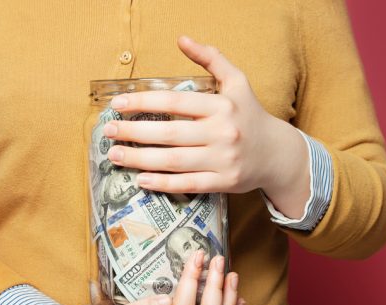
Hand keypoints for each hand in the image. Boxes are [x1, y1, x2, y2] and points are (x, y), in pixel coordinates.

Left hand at [103, 35, 310, 218]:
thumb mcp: (237, 82)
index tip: (117, 105)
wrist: (277, 153)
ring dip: (140, 159)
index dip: (143, 103)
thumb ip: (211, 59)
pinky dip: (163, 184)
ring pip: (174, 161)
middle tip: (108, 132)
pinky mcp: (224, 183)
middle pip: (170, 134)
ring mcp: (223, 160)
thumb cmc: (250, 115)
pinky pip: (188, 184)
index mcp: (222, 105)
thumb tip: (182, 39)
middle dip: (134, 132)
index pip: (175, 102)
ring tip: (115, 155)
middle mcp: (223, 132)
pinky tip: (141, 180)